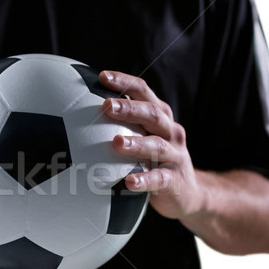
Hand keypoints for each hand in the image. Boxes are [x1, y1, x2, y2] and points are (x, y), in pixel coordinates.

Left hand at [100, 71, 202, 219]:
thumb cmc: (155, 159)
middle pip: (152, 114)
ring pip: (157, 146)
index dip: (125, 82)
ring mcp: (175, 155)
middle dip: (129, 109)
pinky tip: (130, 182)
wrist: (187, 190)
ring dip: (136, 143)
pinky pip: (160, 179)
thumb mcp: (143, 136)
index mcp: (160, 116)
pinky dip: (145, 179)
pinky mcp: (174, 180)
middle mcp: (170, 131)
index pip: (143, 92)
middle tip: (106, 106)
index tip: (103, 77)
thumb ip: (122, 123)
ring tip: (116, 142)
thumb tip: (81, 109)